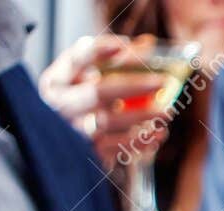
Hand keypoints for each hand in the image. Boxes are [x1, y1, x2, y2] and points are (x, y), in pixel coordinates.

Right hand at [39, 35, 173, 169]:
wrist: (66, 151)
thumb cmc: (82, 107)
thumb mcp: (87, 80)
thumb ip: (113, 61)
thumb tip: (147, 44)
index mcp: (56, 81)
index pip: (77, 59)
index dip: (100, 50)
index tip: (125, 45)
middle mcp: (61, 105)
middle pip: (98, 91)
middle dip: (133, 85)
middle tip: (163, 82)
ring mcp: (72, 131)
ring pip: (109, 121)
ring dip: (141, 116)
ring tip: (166, 112)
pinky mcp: (86, 153)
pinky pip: (116, 146)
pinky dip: (140, 140)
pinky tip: (157, 134)